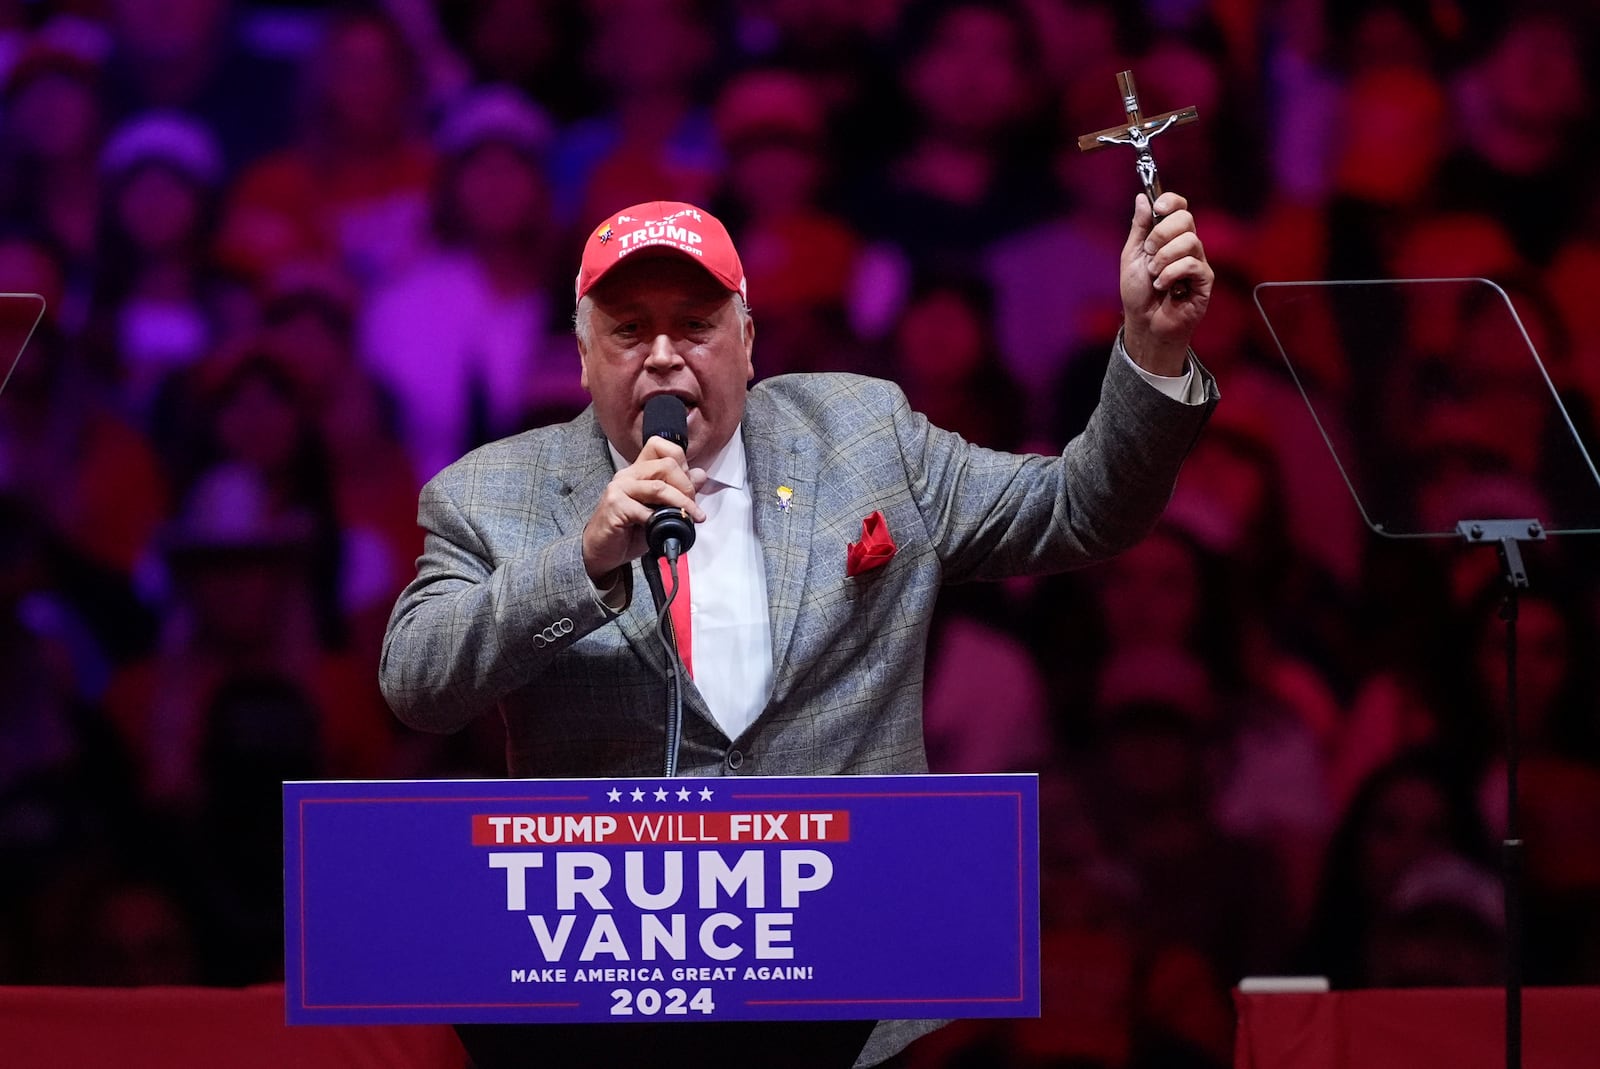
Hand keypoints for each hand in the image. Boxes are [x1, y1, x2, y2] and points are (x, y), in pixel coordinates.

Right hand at [582, 437, 706, 582]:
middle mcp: (629, 474)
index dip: (683, 463)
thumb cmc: (629, 532)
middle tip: (692, 507)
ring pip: (659, 486)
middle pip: (667, 464)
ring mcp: (620, 487)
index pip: (662, 447)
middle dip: (687, 487)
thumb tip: (700, 475)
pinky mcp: (615, 504)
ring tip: (689, 517)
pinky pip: (644, 509)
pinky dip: (659, 520)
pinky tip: (662, 528)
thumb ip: (678, 491)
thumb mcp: (660, 510)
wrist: (602, 551)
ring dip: (680, 503)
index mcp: (640, 471)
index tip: (690, 486)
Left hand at [1120, 191, 1212, 375]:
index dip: (1170, 202)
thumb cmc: (1138, 293)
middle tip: (1149, 253)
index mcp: (1169, 236)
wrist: (1144, 324)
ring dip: (1164, 258)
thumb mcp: (1132, 256)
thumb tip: (1142, 198)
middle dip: (1161, 234)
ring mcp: (1198, 261)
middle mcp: (1187, 245)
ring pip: (1189, 241)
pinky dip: (1171, 274)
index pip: (1179, 207)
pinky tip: (1163, 286)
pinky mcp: (1204, 280)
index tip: (1157, 209)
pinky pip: (1192, 264)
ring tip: (1154, 275)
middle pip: (1186, 219)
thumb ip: (1138, 228)